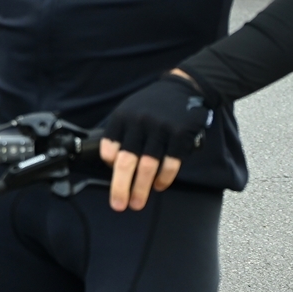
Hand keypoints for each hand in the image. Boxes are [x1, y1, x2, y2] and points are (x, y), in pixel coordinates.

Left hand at [99, 72, 212, 211]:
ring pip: (147, 167)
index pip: (108, 147)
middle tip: (118, 204)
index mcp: (122, 117)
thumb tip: (111, 162)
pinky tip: (159, 186)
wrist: (184, 86)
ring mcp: (160, 129)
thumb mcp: (130, 109)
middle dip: (120, 187)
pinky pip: (170, 164)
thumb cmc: (153, 103)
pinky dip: (164, 179)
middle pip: (125, 162)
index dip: (108, 164)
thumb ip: (122, 132)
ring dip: (141, 189)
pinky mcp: (180, 135)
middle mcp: (139, 123)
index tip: (111, 174)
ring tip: (137, 202)